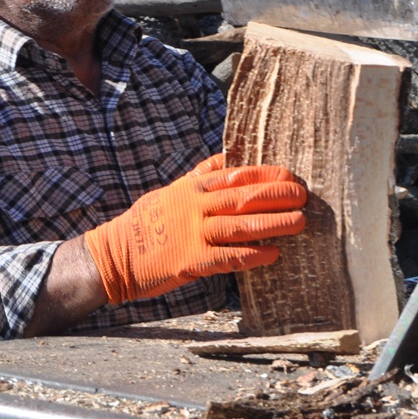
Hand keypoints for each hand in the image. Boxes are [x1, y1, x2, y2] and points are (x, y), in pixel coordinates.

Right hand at [83, 155, 306, 304]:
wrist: (114, 255)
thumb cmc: (147, 222)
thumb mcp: (172, 190)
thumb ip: (201, 175)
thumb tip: (227, 158)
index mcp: (192, 187)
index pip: (236, 175)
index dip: (266, 174)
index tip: (290, 174)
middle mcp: (195, 206)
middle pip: (243, 197)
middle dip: (276, 195)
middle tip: (303, 195)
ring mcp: (193, 233)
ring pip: (241, 225)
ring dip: (273, 223)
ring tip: (299, 222)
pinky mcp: (190, 261)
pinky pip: (228, 256)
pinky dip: (253, 254)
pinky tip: (273, 254)